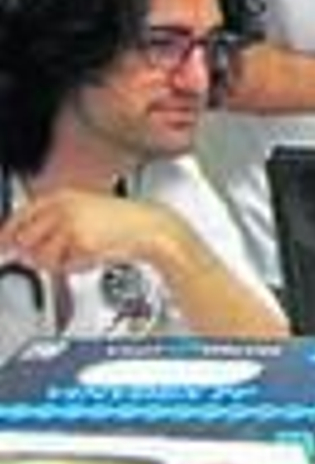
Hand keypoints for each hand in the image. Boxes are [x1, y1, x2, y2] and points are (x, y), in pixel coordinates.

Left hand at [0, 190, 185, 275]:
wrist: (150, 228)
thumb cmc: (123, 223)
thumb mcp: (84, 214)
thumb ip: (51, 226)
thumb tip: (21, 246)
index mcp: (61, 196)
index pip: (21, 216)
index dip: (8, 234)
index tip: (4, 247)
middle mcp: (62, 208)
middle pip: (24, 239)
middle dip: (35, 253)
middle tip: (56, 256)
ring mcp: (70, 224)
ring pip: (41, 257)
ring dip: (58, 262)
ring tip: (82, 253)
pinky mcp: (80, 242)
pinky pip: (64, 266)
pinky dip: (76, 267)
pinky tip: (94, 255)